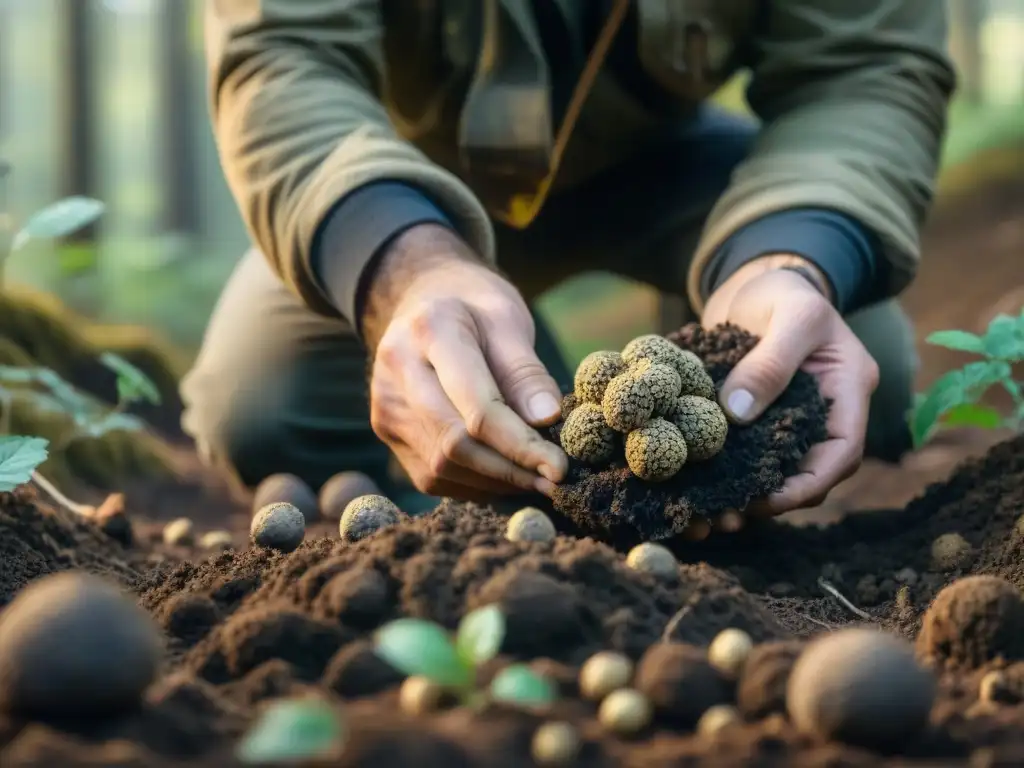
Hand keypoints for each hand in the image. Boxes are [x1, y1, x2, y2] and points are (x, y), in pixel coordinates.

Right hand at [362, 224, 567, 501]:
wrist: (422, 298)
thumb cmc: (474, 306)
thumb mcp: (508, 319)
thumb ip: (526, 371)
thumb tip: (547, 420)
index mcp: (430, 330)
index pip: (477, 408)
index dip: (521, 445)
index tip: (560, 467)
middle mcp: (397, 369)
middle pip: (455, 444)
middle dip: (511, 471)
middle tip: (556, 482)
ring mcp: (386, 404)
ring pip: (441, 466)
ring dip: (495, 482)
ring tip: (537, 479)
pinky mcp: (387, 429)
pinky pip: (431, 474)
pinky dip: (473, 483)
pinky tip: (505, 474)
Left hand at [701, 255, 879, 521]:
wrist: (759, 280)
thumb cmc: (785, 290)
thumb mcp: (790, 315)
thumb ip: (771, 362)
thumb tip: (737, 414)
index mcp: (849, 390)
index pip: (843, 451)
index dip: (809, 483)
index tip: (767, 501)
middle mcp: (823, 412)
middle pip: (807, 472)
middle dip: (771, 499)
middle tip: (726, 516)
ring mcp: (789, 418)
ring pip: (773, 468)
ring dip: (742, 492)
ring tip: (705, 512)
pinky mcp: (754, 418)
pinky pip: (744, 453)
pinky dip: (722, 471)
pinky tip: (691, 485)